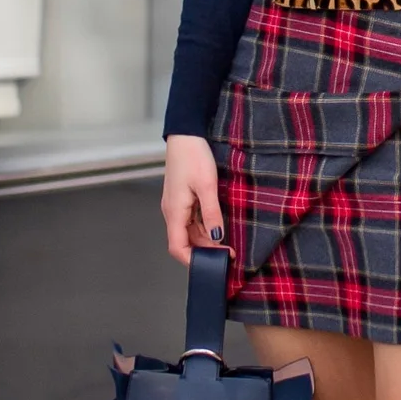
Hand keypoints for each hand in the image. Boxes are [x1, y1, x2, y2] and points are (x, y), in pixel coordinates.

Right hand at [161, 135, 224, 265]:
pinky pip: (192, 220)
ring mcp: (176, 205)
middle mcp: (172, 212)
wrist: (186, 134)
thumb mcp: (207, 185)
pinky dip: (204, 228)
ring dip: (206, 240)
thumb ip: (212, 214)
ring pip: (189, 232)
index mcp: (174, 211)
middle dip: (205, 252)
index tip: (214, 265)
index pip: (177, 248)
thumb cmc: (193, 156)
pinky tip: (218, 227)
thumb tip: (217, 239)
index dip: (194, 261)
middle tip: (228, 255)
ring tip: (227, 244)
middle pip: (185, 242)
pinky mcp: (182, 199)